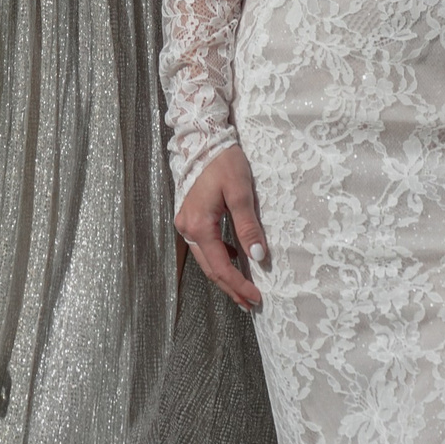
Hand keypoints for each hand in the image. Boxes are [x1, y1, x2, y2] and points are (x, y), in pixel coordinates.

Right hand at [175, 146, 267, 312]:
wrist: (204, 140)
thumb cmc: (224, 163)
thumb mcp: (240, 192)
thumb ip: (248, 226)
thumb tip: (259, 256)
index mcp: (199, 225)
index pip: (220, 266)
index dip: (238, 285)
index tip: (256, 297)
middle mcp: (187, 228)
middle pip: (210, 268)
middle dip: (231, 287)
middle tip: (251, 303)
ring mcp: (185, 223)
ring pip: (206, 259)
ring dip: (225, 275)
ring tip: (244, 289)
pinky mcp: (189, 217)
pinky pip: (204, 245)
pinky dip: (219, 257)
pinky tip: (234, 257)